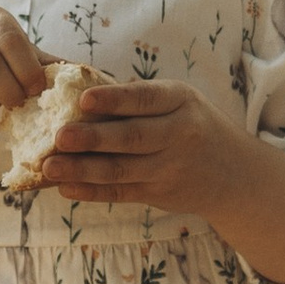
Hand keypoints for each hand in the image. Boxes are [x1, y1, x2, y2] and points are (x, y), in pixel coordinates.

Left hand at [39, 80, 247, 212]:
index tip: (83, 99)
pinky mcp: (159, 193)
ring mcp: (169, 168)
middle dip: (92, 138)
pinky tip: (65, 188)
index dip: (114, 99)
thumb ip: (139, 98)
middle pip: (131, 137)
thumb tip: (78, 90)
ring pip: (121, 169)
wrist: (234, 173)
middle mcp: (178, 134)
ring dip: (82, 169)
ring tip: (49, 167)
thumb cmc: (193, 125)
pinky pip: (121, 193)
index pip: (145, 99)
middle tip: (58, 136)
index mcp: (180, 101)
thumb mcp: (179, 101)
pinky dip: (92, 191)